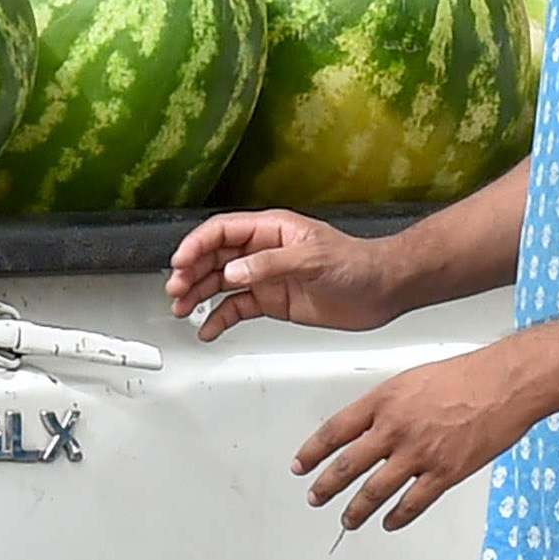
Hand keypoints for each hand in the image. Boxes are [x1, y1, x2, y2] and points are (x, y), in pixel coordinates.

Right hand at [166, 210, 401, 339]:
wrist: (382, 290)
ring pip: (220, 283)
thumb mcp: (313, 259)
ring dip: (199, 295)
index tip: (180, 262)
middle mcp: (263, 251)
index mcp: (271, 230)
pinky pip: (237, 308)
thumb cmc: (357, 264)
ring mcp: (266, 277)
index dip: (197, 245)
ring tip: (182, 309)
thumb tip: (233, 272)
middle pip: (214, 257)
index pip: (223, 232)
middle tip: (176, 290)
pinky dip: (220, 318)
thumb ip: (270, 265)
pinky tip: (207, 329)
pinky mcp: (272, 301)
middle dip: (191, 272)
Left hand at [296, 348, 541, 531]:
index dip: (312, 452)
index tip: (300, 465)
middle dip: (326, 487)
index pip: (334, 431)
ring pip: (374, 491)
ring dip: (356, 510)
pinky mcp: (444, 473)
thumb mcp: (412, 379)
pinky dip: (397, 517)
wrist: (505, 384)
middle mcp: (394, 429)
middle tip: (315, 497)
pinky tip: (388, 523)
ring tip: (347, 520)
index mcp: (384, 402)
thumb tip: (369, 427)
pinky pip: (412, 503)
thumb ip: (387, 406)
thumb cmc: (466, 376)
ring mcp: (419, 454)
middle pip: (347, 466)